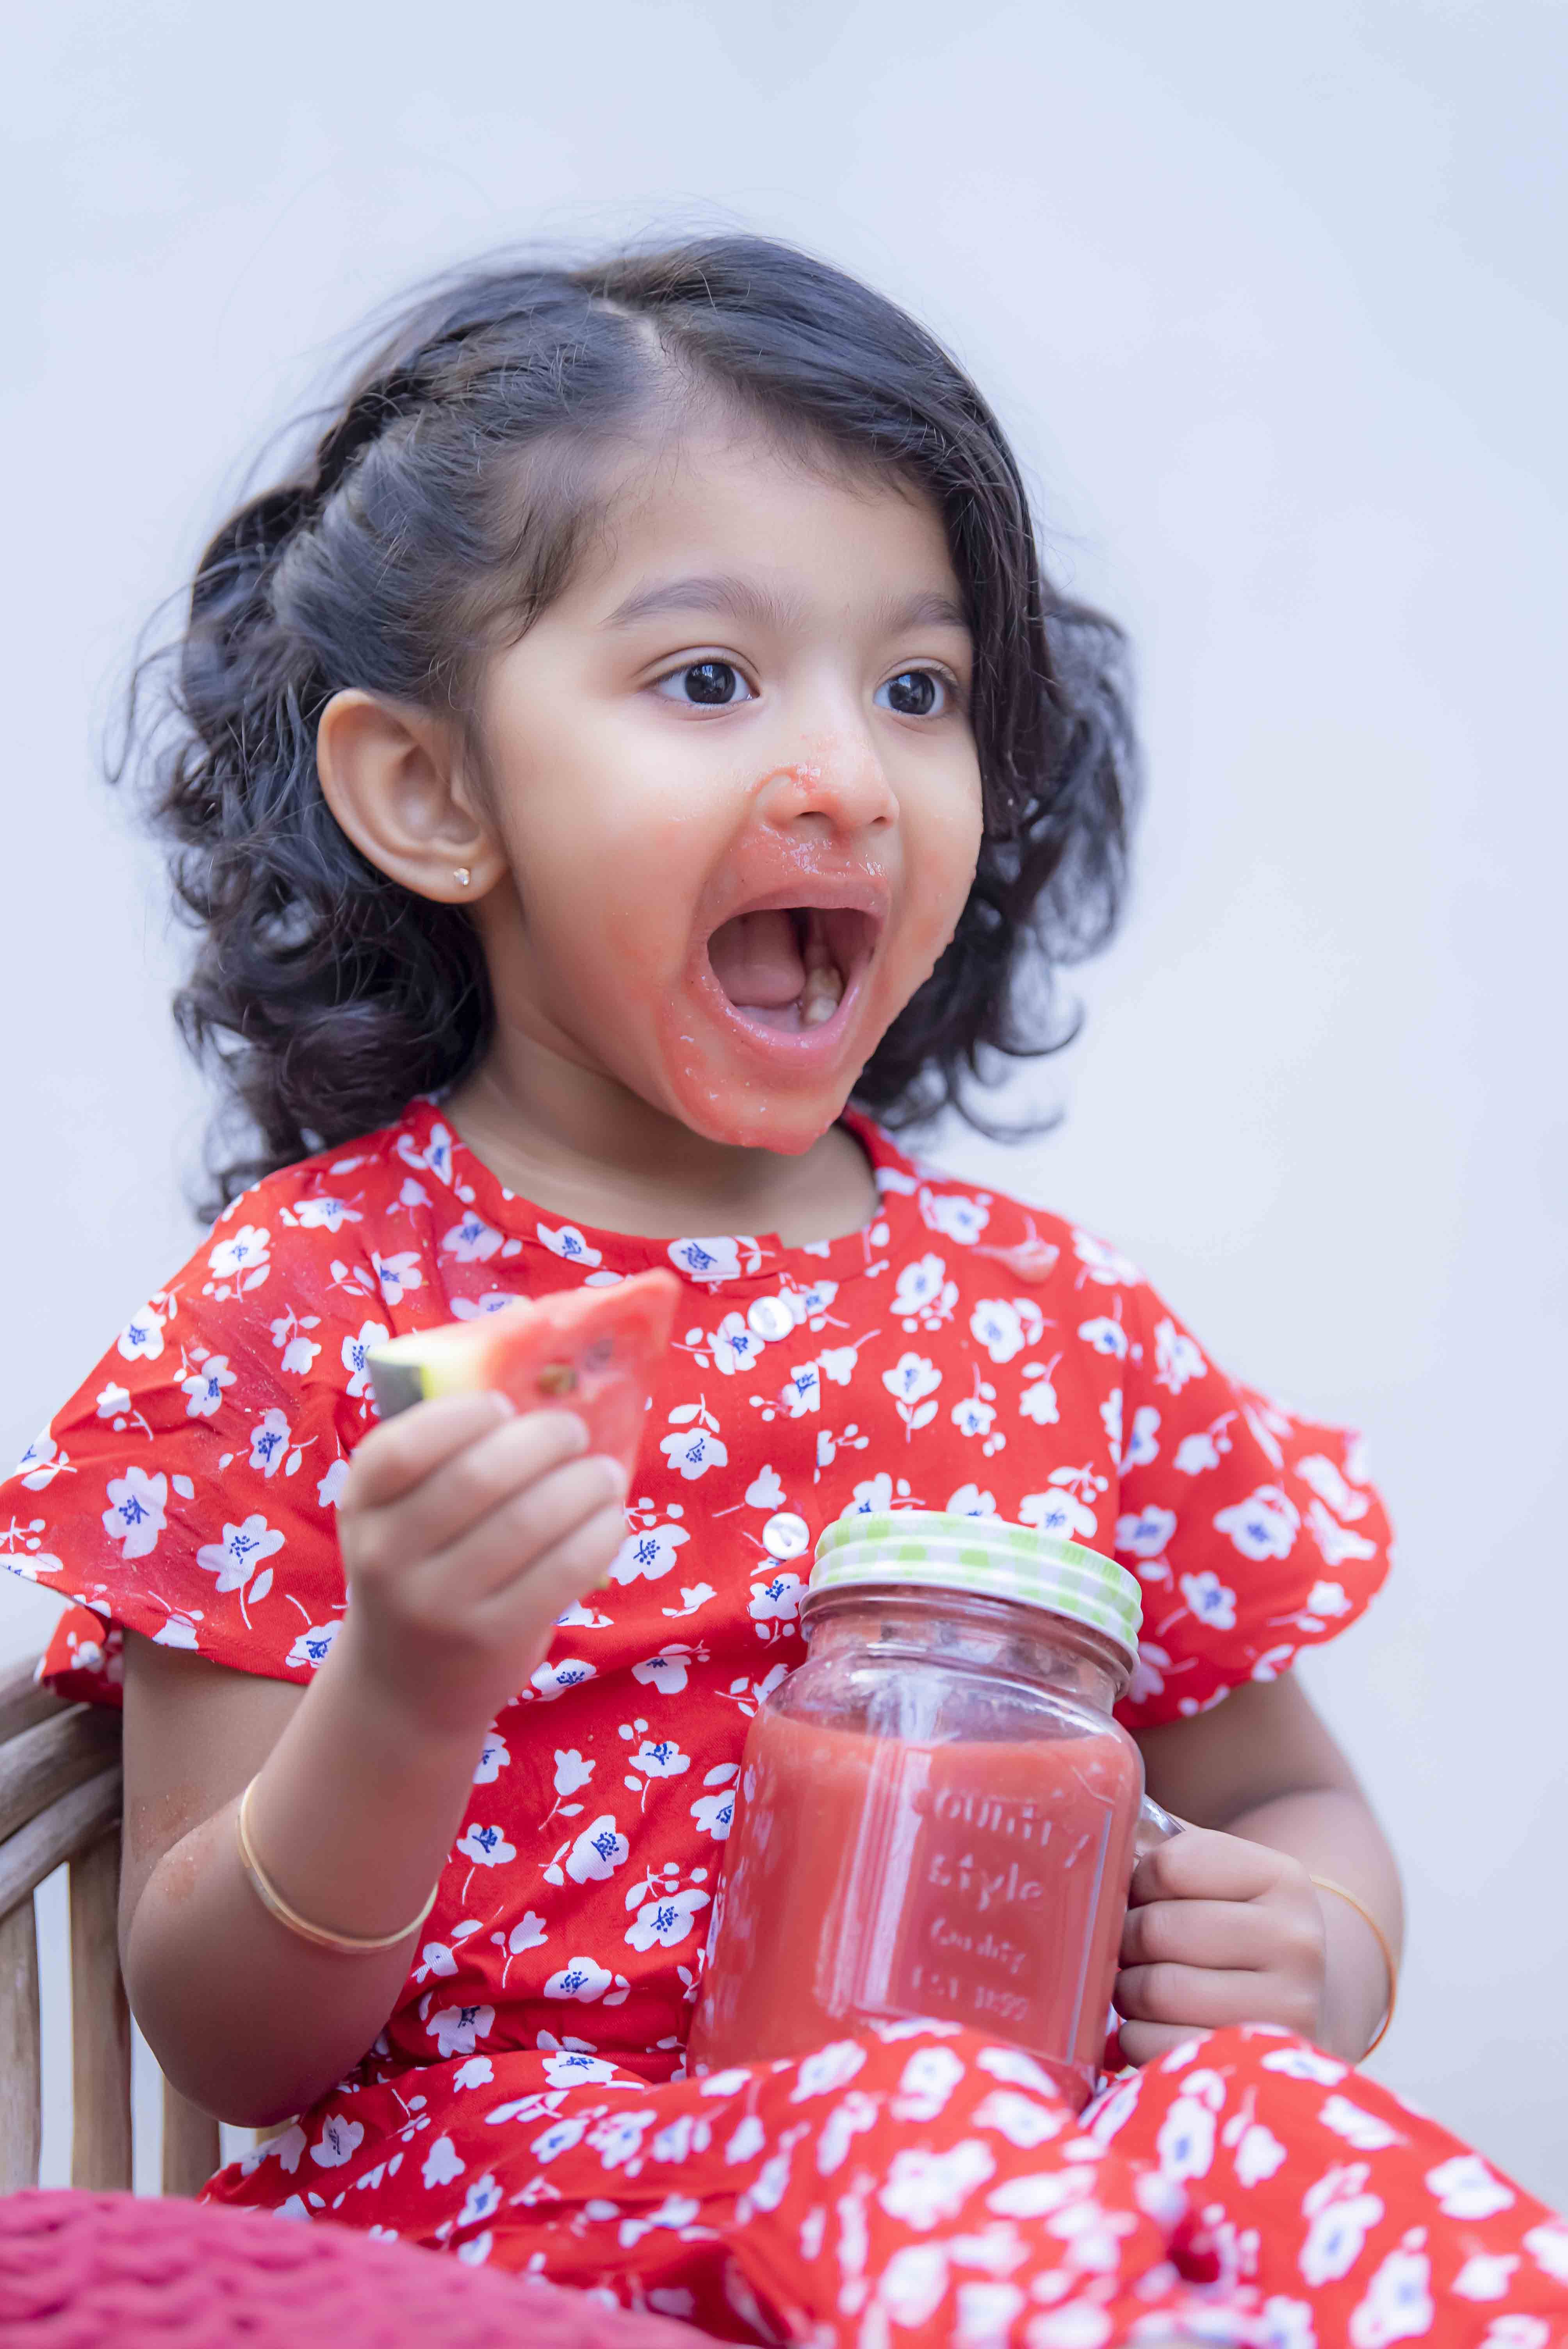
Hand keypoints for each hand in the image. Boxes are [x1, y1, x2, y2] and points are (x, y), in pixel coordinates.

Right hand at [330, 1391, 627, 1738]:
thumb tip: (540, 1391)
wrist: (406, 1688)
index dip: (462, 1416)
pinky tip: (611, 1519)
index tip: (504, 1406)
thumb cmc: (420, 1572)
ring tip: (603, 1473)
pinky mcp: (492, 1639)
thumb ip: (443, 1464)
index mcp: (360, 1508)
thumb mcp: (399, 1519)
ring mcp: (439, 1604)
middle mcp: (387, 1557)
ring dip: (583, 1484)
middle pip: (478, 1476)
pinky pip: (563, 1570)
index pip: (401, 1447)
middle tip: (573, 1431)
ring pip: (529, 1521)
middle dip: (543, 1439)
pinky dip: (599, 1534)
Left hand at [1115, 1825, 1327, 2064]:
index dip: (1136, 1882)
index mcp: (1282, 1880)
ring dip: (1128, 1990)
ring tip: (1143, 1986)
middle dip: (1125, 1940)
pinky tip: (1156, 2026)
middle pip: (1156, 1929)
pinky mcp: (1254, 2067)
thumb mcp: (1219, 1877)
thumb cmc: (1235, 1931)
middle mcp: (1296, 1943)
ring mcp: (1284, 2011)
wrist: (1301, 2009)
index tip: (1142, 1898)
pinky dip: (1136, 2036)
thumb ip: (1161, 1849)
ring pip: (1155, 1990)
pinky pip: (1153, 2046)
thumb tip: (1097, 1840)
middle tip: (1130, 1949)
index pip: (1169, 1866)